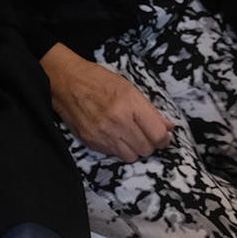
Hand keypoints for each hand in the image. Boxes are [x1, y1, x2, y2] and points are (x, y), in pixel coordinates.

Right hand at [43, 43, 172, 159]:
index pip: (157, 134)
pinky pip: (114, 155)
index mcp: (129, 103)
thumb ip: (150, 110)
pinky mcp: (91, 142)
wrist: (67, 82)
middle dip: (149, 143)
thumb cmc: (98, 81)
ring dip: (134, 149)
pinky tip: (114, 135)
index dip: (164, 139)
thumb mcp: (129, 88)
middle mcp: (117, 121)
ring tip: (129, 136)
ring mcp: (103, 134)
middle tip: (146, 134)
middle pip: (146, 149)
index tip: (164, 137)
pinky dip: (118, 148)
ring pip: (131, 157)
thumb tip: (169, 127)